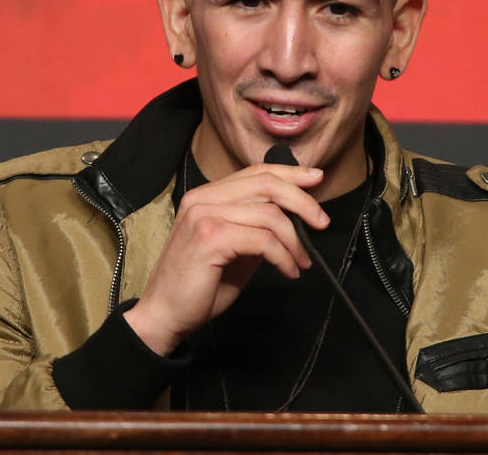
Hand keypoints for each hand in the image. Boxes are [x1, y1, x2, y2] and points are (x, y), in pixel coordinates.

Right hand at [123, 163, 329, 354]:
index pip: (255, 173)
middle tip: (322, 222)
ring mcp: (204, 216)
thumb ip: (257, 228)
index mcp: (206, 195)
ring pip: (269, 214)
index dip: (290, 174)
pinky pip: (263, 240)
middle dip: (302, 201)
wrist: (165, 314)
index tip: (316, 179)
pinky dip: (283, 256)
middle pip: (266, 184)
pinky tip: (288, 271)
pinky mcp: (210, 238)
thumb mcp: (235, 249)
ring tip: (301, 261)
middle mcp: (203, 198)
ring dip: (295, 240)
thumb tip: (294, 219)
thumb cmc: (199, 286)